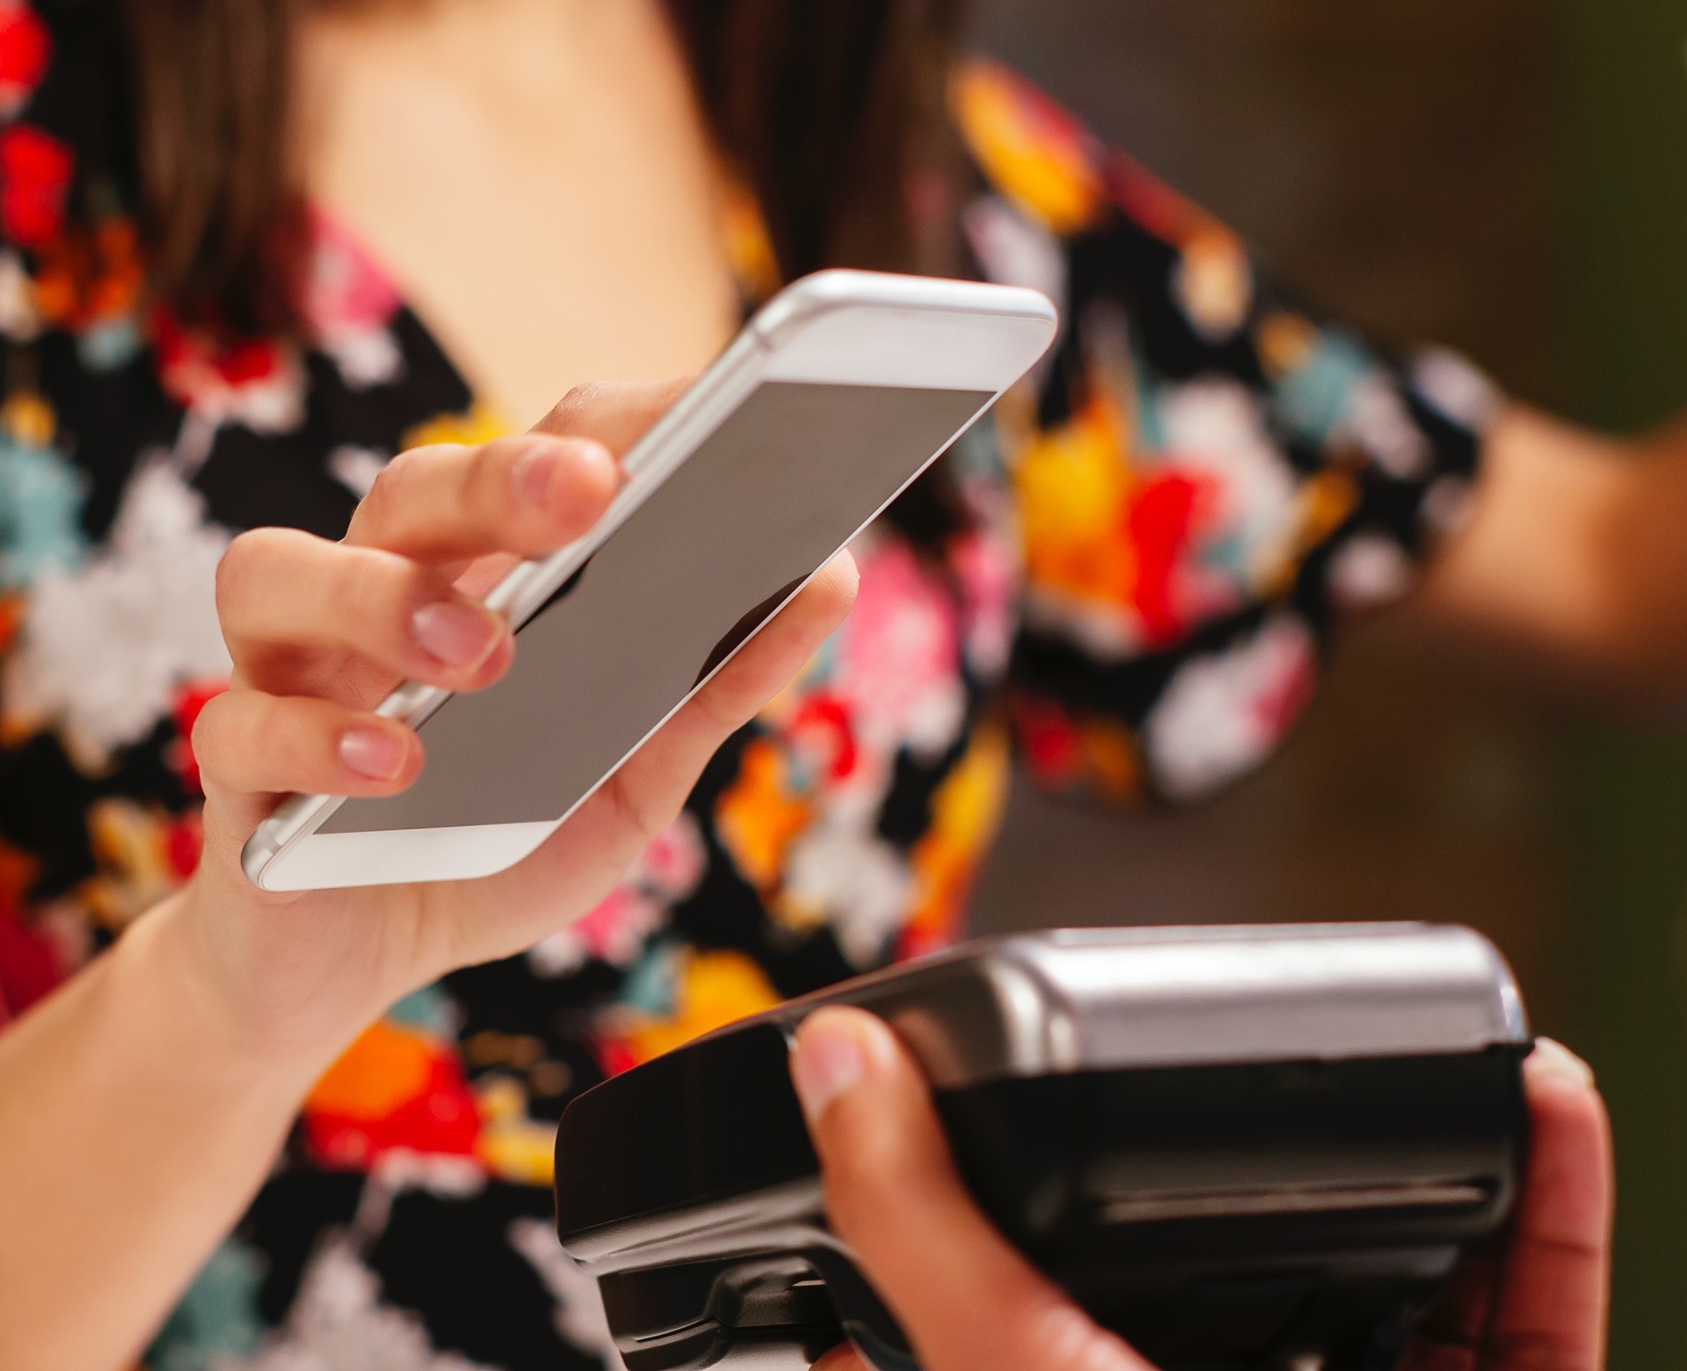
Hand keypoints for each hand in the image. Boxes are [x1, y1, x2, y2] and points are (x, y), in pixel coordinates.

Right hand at [171, 379, 858, 1060]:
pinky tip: (391, 767)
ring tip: (478, 655)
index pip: (530, 460)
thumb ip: (708, 686)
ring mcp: (287, 672)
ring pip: (276, 570)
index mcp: (473, 577)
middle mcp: (370, 596)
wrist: (337, 968)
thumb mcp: (623, 782)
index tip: (697, 414)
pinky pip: (237, 723)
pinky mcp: (235, 768)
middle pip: (409, 490)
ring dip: (379, 598)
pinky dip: (314, 736)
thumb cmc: (472, 845)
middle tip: (589, 498)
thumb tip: (827, 573)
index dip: (606, 428)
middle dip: (500, 480)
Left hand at [788, 1007, 1614, 1370]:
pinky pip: (1527, 1323)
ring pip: (1400, 1281)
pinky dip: (1545, 1214)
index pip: (1012, 1295)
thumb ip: (917, 1233)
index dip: (1005, 1194)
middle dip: (1258, 1162)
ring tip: (1423, 1042)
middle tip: (1263, 1045)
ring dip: (1425, 1158)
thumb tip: (835, 1071)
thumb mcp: (1014, 1368)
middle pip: (1234, 1270)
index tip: (1020, 1080)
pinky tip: (1540, 1106)